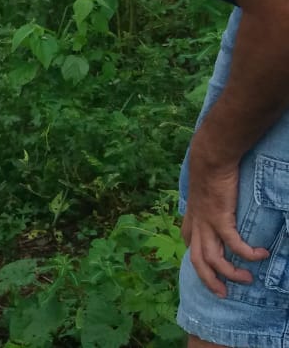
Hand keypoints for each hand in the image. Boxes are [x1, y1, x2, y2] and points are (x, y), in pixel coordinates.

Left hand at [181, 142, 268, 296]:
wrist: (210, 158)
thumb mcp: (204, 188)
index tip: (207, 268)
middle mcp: (197, 223)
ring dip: (230, 273)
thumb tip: (216, 200)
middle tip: (223, 293)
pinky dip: (247, 253)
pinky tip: (260, 254)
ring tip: (248, 278)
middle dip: (209, 280)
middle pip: (197, 261)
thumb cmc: (210, 170)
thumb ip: (208, 200)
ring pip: (214, 259)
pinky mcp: (220, 218)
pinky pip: (234, 244)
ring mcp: (207, 222)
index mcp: (193, 216)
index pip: (189, 242)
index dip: (196, 258)